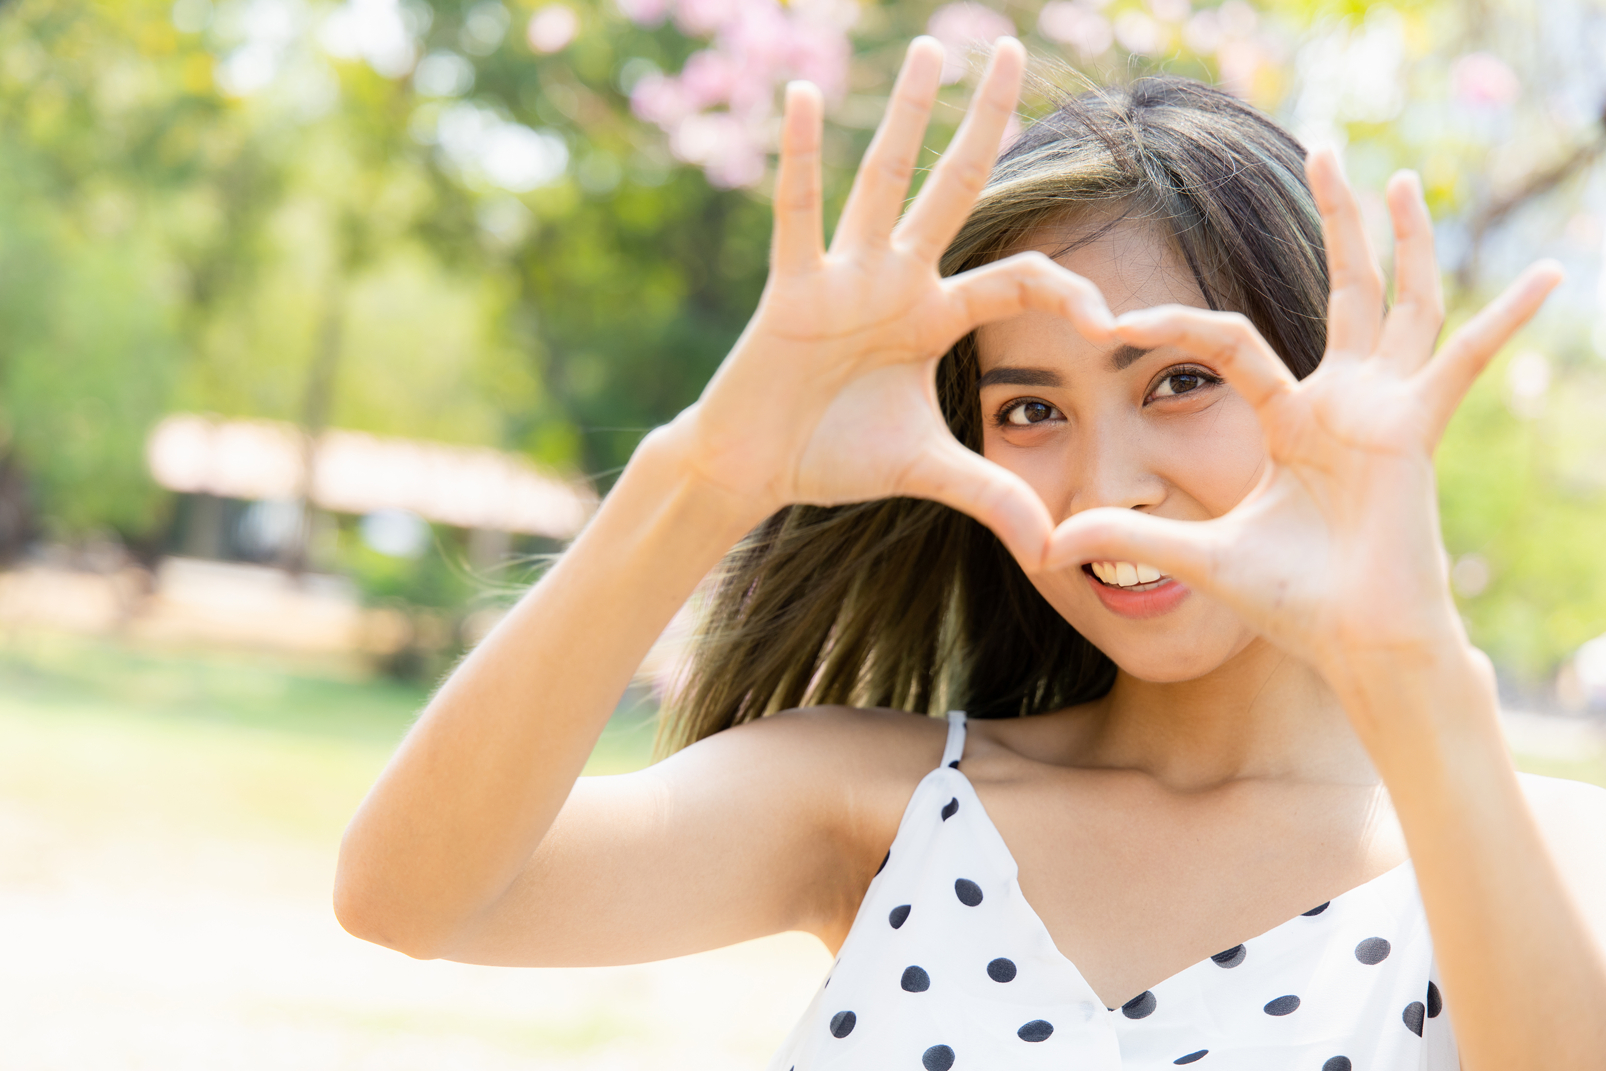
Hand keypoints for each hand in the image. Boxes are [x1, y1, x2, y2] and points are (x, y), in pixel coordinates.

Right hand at [668, 36, 1114, 564]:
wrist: (755, 467)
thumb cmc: (835, 455)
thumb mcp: (929, 472)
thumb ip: (993, 496)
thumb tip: (1054, 553)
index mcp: (934, 314)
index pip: (1018, 279)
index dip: (1070, 292)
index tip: (1115, 324)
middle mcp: (895, 279)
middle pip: (954, 187)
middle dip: (983, 121)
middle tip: (1009, 48)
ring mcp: (844, 276)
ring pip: (885, 184)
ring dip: (909, 118)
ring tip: (931, 48)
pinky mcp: (793, 288)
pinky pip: (799, 215)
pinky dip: (800, 159)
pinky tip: (804, 98)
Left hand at [1044, 149, 1560, 690]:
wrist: (1351, 646)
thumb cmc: (1290, 602)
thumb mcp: (1195, 557)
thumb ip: (1127, 536)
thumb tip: (1045, 542)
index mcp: (1289, 420)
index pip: (1225, 343)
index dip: (1169, 326)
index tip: (1107, 322)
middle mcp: (1340, 403)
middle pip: (1340, 291)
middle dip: (1333, 223)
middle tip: (1322, 149)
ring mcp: (1383, 411)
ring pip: (1396, 305)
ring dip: (1399, 241)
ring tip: (1398, 177)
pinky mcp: (1416, 431)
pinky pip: (1462, 364)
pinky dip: (1504, 321)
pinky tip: (1550, 275)